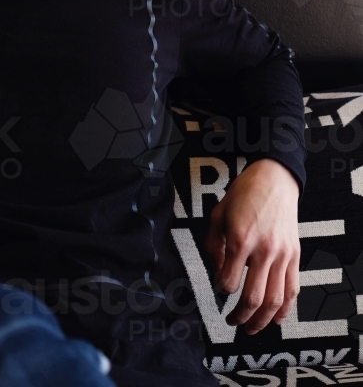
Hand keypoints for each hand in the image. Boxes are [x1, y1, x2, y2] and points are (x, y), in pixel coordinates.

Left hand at [204, 158, 299, 333]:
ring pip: (275, 300)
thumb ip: (213, 245)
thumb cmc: (244, 194)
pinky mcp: (295, 256)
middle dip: (240, 316)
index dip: (220, 292)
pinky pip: (292, 289)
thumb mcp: (218, 214)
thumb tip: (217, 272)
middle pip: (253, 298)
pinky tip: (276, 319)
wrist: (274, 179)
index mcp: (240, 239)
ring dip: (262, 320)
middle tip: (231, 321)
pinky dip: (285, 309)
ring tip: (251, 328)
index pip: (229, 281)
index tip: (217, 292)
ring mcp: (282, 255)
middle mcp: (263, 250)